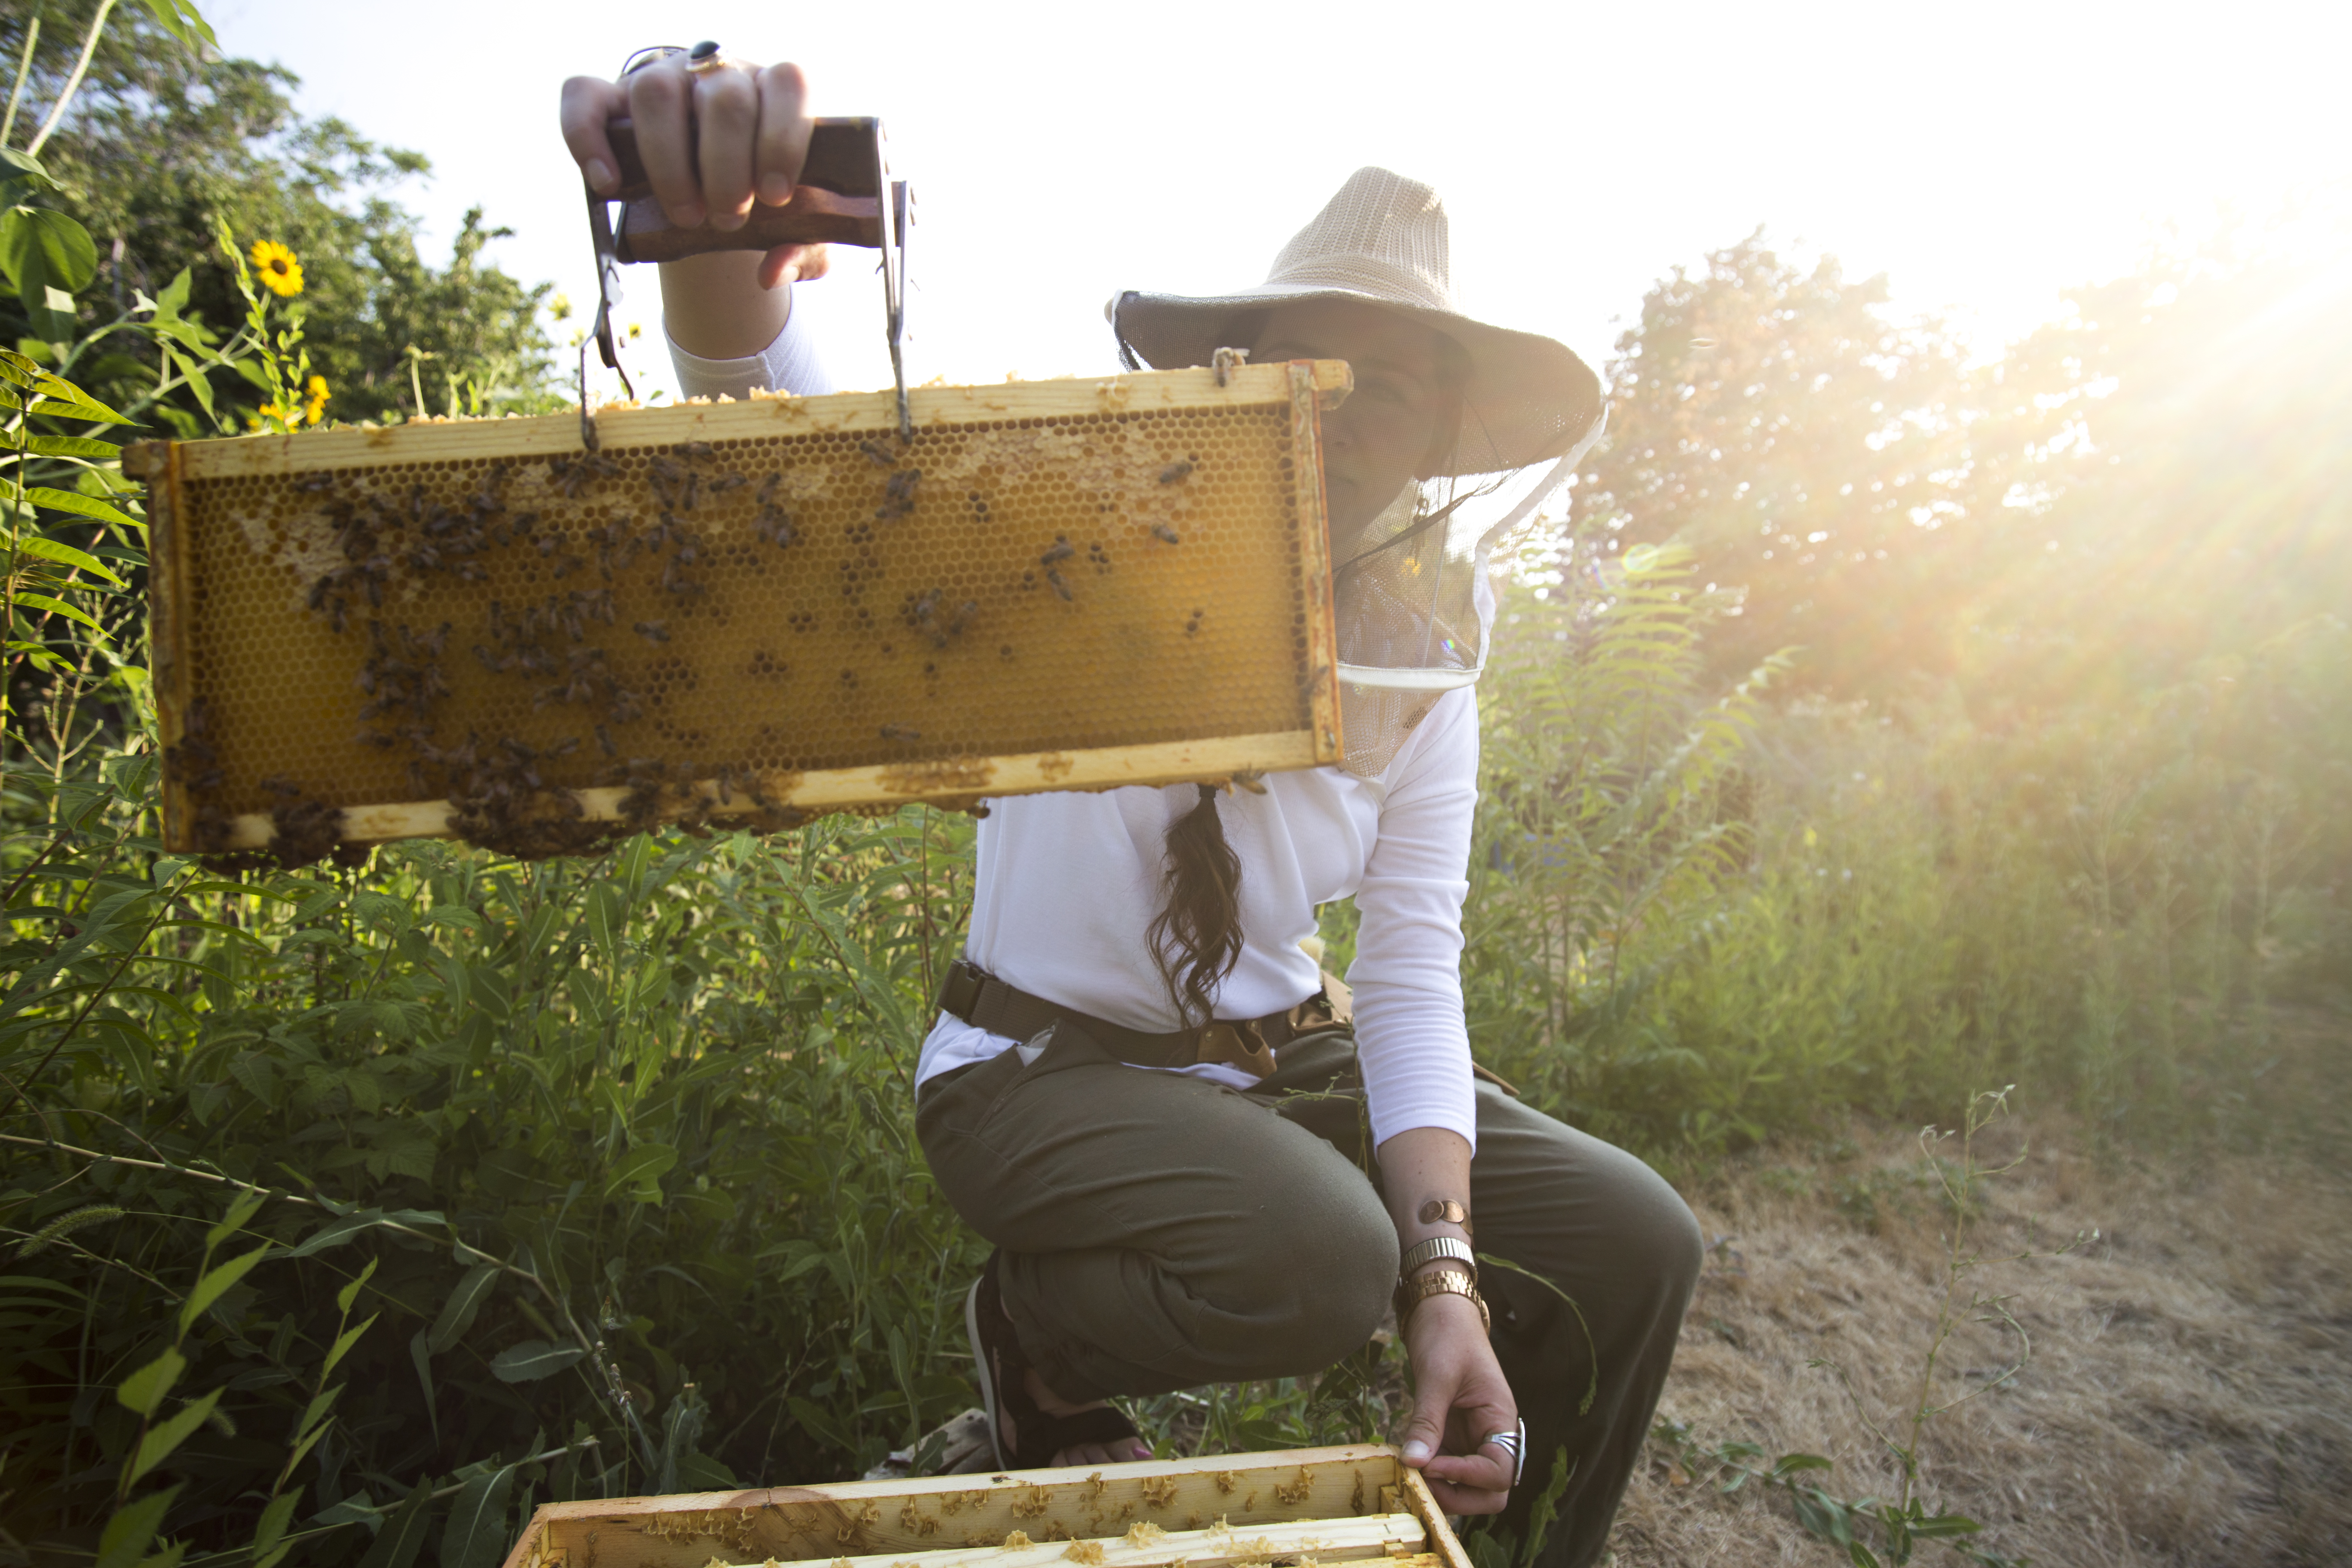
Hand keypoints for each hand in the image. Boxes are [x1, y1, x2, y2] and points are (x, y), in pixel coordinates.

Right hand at [558, 52, 829, 291]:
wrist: (717, 182)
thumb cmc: (763, 196)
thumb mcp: (798, 227)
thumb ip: (803, 250)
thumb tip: (770, 271)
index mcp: (772, 93)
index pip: (786, 84)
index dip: (783, 139)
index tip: (774, 196)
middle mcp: (718, 75)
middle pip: (723, 99)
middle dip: (726, 170)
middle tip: (728, 219)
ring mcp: (664, 80)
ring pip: (656, 93)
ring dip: (669, 163)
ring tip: (685, 215)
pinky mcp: (612, 97)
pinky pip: (584, 97)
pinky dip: (587, 140)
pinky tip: (609, 185)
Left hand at [1398, 1285, 1516, 1514]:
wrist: (1439, 1311)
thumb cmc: (1447, 1335)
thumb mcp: (1437, 1376)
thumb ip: (1427, 1420)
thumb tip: (1414, 1463)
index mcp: (1500, 1419)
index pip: (1499, 1471)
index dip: (1468, 1477)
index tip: (1431, 1466)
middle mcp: (1491, 1436)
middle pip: (1492, 1492)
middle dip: (1461, 1497)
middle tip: (1423, 1482)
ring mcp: (1470, 1439)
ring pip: (1469, 1488)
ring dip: (1444, 1490)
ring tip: (1411, 1474)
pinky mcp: (1450, 1437)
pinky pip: (1445, 1469)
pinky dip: (1429, 1474)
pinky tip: (1406, 1463)